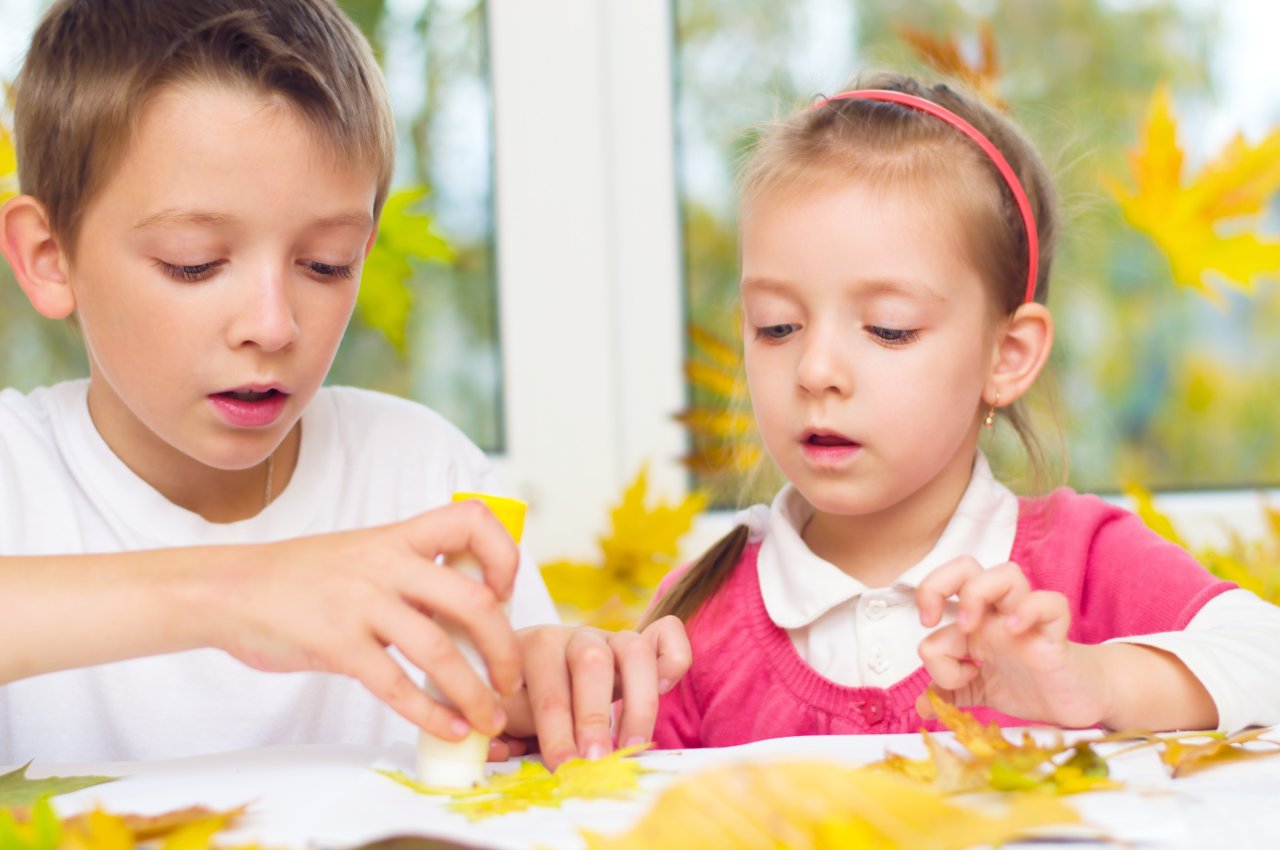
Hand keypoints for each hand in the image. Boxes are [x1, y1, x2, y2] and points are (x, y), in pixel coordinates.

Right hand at [202, 499, 522, 743]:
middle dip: (505, 647)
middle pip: (474, 600)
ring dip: (474, 691)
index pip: (473, 521)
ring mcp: (362, 603)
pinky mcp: (336, 643)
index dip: (503, 555)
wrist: (229, 588)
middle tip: (511, 678)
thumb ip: (413, 574)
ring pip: (440, 649)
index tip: (504, 592)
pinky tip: (447, 727)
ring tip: (487, 717)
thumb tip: (467, 611)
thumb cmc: (301, 577)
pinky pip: (396, 684)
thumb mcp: (364, 555)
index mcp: (399, 537)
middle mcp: (387, 565)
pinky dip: (429, 712)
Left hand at [493, 616, 690, 769]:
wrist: (534, 673)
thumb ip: (506, 726)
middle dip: (594, 715)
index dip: (555, 730)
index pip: (548, 687)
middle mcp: (576, 637)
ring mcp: (612, 638)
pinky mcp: (641, 645)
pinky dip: (673, 658)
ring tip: (633, 745)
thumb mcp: (505, 711)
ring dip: (637, 703)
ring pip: (634, 650)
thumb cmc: (520, 698)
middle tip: (596, 759)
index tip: (563, 766)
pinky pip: (667, 633)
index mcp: (535, 647)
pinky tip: (666, 690)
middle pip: (591, 663)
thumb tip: (501, 751)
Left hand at [914, 557, 1108, 727]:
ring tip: (971, 630)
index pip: (938, 615)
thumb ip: (950, 695)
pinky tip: (1015, 632)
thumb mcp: (979, 692)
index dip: (931, 647)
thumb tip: (922, 707)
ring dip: (976, 594)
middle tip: (933, 621)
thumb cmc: (1027, 684)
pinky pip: (1051, 604)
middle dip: (937, 584)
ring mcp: (1026, 621)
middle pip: (964, 567)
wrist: (1076, 699)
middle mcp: (997, 615)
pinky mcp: (1056, 636)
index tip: (945, 678)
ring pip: (1006, 573)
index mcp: (975, 625)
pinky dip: (1030, 610)